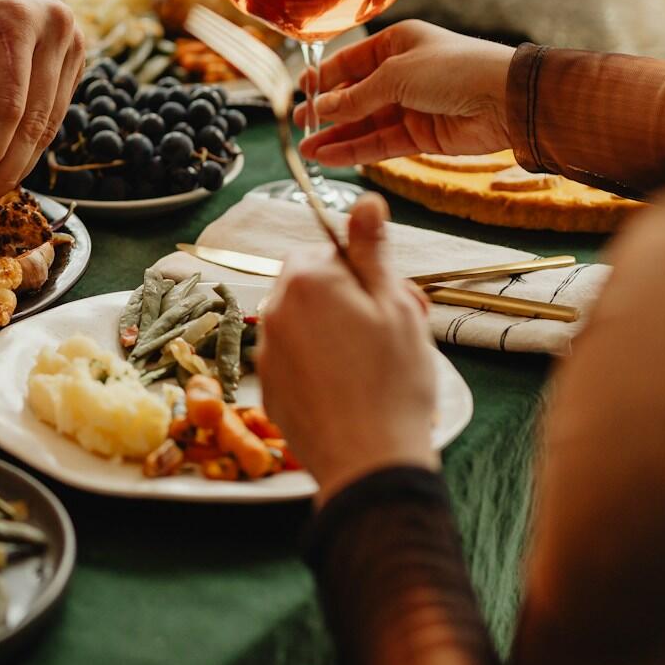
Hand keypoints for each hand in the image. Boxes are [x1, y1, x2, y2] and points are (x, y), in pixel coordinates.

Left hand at [0, 0, 83, 211]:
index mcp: (11, 22)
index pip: (6, 106)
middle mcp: (54, 31)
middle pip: (35, 122)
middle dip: (4, 171)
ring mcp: (74, 43)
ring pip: (51, 125)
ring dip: (19, 164)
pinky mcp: (78, 57)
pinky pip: (55, 112)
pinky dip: (31, 142)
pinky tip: (6, 163)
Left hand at [256, 195, 437, 505]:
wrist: (369, 463)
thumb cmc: (392, 382)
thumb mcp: (396, 305)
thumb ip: (373, 251)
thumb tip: (366, 202)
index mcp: (306, 280)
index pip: (326, 250)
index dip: (363, 272)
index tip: (393, 299)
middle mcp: (275, 310)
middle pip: (313, 286)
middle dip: (351, 300)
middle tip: (395, 331)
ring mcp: (268, 352)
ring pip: (306, 324)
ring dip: (337, 333)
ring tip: (379, 365)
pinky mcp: (270, 389)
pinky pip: (298, 360)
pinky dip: (322, 366)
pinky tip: (355, 390)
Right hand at [299, 21, 515, 166]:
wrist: (506, 99)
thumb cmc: (456, 68)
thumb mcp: (396, 74)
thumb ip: (357, 96)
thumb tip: (322, 109)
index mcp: (399, 44)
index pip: (352, 61)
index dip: (326, 77)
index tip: (300, 90)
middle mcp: (404, 74)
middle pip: (357, 95)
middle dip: (328, 111)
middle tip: (299, 124)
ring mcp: (413, 106)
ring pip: (366, 124)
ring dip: (337, 136)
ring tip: (307, 149)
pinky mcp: (423, 135)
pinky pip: (382, 143)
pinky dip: (357, 151)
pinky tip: (331, 157)